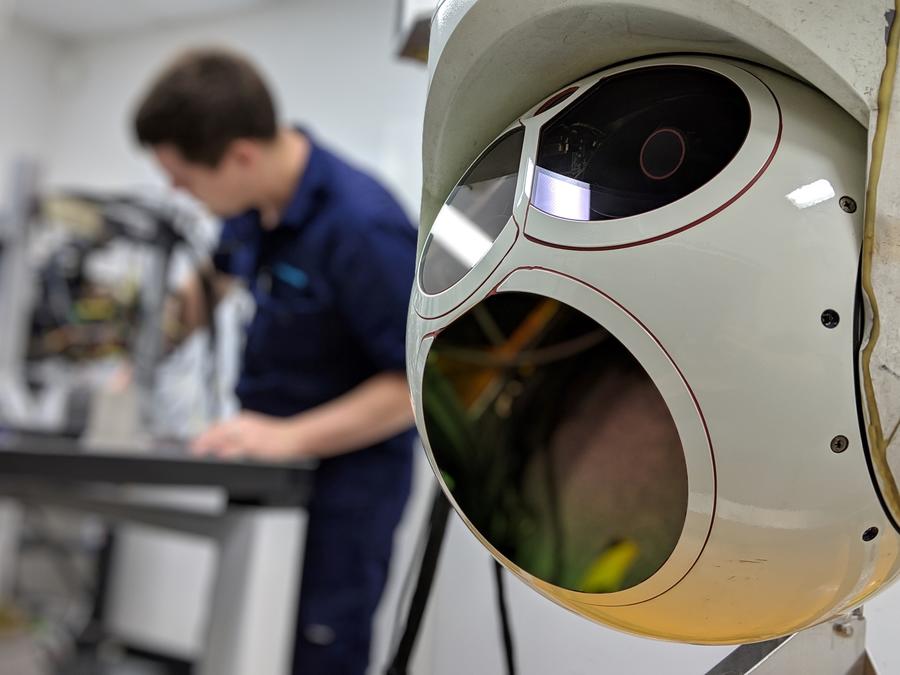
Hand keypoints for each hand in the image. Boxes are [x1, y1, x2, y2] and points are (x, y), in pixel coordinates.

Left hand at [191, 411, 305, 460]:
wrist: (295, 437)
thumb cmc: (277, 436)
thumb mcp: (255, 432)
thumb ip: (237, 438)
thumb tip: (219, 448)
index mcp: (243, 420)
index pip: (218, 426)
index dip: (205, 435)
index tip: (195, 442)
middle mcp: (244, 425)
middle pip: (218, 431)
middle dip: (203, 439)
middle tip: (192, 448)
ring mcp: (249, 435)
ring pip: (224, 438)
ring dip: (210, 444)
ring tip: (198, 451)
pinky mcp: (255, 445)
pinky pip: (237, 447)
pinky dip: (226, 451)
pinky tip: (218, 455)